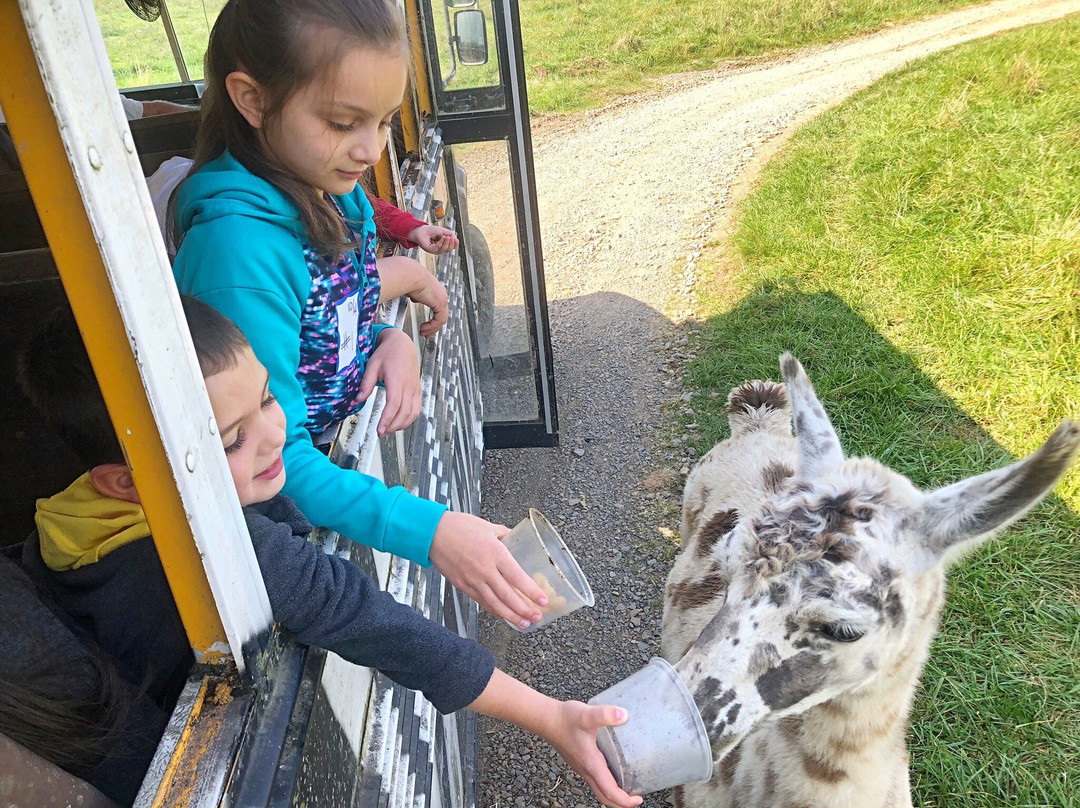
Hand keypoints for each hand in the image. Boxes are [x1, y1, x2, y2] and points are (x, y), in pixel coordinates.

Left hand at [357, 328, 420, 435]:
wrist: (403, 344)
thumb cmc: (387, 353)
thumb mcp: (372, 365)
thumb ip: (366, 384)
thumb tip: (358, 400)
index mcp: (397, 379)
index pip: (393, 404)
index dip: (386, 419)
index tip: (379, 430)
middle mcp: (409, 385)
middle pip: (404, 412)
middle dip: (393, 426)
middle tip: (381, 433)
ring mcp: (415, 388)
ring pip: (413, 412)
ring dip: (402, 424)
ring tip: (389, 429)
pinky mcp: (417, 390)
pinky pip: (417, 408)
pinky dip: (410, 418)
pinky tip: (400, 422)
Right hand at [407, 270, 448, 337]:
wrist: (410, 274)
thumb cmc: (408, 278)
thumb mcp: (413, 288)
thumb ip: (416, 294)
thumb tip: (414, 297)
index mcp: (436, 290)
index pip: (438, 308)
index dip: (433, 318)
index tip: (426, 325)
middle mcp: (441, 294)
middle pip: (441, 315)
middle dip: (434, 326)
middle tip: (427, 333)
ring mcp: (442, 298)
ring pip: (441, 319)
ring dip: (432, 328)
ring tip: (424, 333)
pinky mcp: (440, 303)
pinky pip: (439, 320)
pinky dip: (432, 326)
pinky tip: (424, 329)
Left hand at [409, 224, 459, 254]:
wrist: (420, 230)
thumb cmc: (431, 230)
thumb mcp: (443, 231)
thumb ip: (450, 235)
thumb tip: (456, 239)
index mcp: (443, 245)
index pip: (451, 247)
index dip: (455, 244)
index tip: (456, 239)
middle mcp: (439, 249)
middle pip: (449, 250)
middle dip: (451, 244)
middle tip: (451, 237)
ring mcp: (435, 250)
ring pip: (444, 250)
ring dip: (447, 243)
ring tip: (447, 237)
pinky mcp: (430, 250)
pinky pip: (438, 248)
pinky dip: (441, 242)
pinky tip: (443, 237)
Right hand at [429, 511, 550, 626]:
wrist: (432, 533)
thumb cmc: (460, 526)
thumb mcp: (488, 526)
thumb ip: (505, 535)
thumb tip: (516, 538)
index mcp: (496, 553)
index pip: (518, 578)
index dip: (532, 592)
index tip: (543, 601)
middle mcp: (486, 570)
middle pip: (508, 596)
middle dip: (525, 610)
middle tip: (538, 617)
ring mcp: (473, 580)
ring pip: (495, 604)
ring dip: (511, 616)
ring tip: (524, 623)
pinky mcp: (462, 586)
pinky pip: (481, 602)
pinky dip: (493, 610)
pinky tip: (502, 616)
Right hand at [542, 701, 641, 807]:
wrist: (546, 719)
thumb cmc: (565, 719)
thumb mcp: (587, 715)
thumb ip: (604, 714)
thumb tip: (624, 715)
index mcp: (591, 764)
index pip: (609, 792)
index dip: (625, 801)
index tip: (638, 799)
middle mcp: (586, 770)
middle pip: (604, 797)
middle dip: (621, 802)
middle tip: (636, 798)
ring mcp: (581, 767)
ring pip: (599, 788)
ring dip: (614, 793)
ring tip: (629, 784)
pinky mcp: (579, 761)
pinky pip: (594, 778)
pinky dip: (606, 782)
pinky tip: (614, 768)